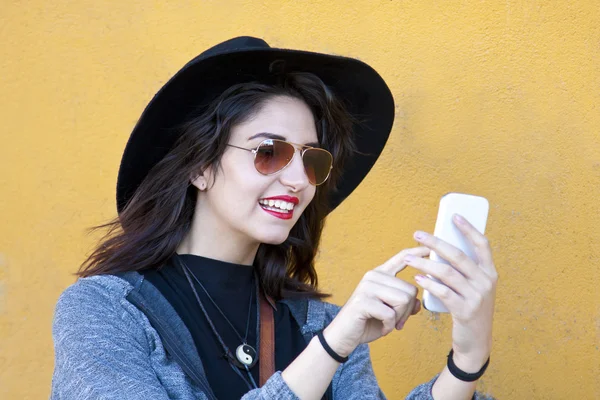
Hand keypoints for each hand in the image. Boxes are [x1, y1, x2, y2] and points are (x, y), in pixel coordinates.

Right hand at [323, 247, 430, 357]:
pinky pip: (390, 314)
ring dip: (399, 318)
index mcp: (380, 274)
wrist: (344, 336)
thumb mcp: (391, 312)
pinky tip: (382, 328)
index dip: (417, 252)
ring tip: (388, 323)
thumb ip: (404, 304)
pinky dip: (389, 325)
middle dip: (407, 311)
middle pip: (410, 289)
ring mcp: (367, 287)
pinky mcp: (363, 301)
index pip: (402, 258)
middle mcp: (373, 276)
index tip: (430, 247)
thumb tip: (417, 303)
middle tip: (396, 321)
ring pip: (403, 300)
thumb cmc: (368, 321)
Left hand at [405, 214, 497, 370]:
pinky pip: (443, 292)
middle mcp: (486, 282)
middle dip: (435, 242)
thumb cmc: (469, 308)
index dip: (469, 228)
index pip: (482, 244)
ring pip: (447, 273)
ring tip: (409, 257)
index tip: (454, 216)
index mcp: (490, 273)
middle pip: (458, 255)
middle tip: (417, 234)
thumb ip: (463, 270)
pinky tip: (417, 278)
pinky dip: (428, 283)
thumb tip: (440, 246)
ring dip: (424, 263)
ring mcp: (477, 297)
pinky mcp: (465, 311)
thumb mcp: (473, 288)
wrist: (476, 342)